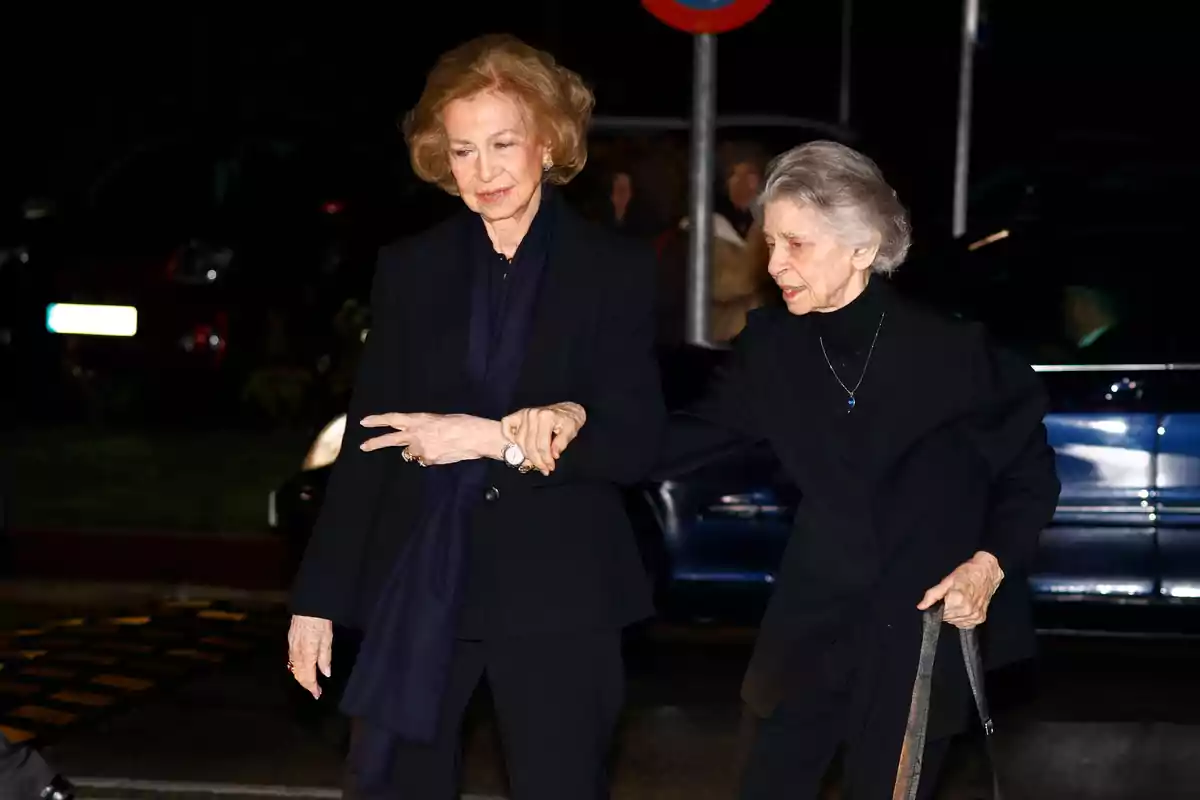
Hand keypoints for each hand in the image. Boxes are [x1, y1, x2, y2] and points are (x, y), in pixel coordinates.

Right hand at [287, 615, 332, 698]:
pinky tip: (301, 669)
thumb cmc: (321, 622)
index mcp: (307, 654)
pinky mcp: (290, 642)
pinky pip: (291, 661)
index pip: (308, 676)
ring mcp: (291, 648)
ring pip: (294, 669)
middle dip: (306, 684)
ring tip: (309, 683)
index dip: (312, 687)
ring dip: (300, 678)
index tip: (317, 695)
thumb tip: (326, 674)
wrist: (308, 606)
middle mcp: (296, 654)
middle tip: (314, 691)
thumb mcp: (327, 639)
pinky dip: (296, 669)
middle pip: (299, 675)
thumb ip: (325, 657)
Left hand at [359, 413, 492, 464]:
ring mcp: (421, 449)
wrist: (476, 436)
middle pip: (390, 439)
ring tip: (435, 445)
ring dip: (416, 451)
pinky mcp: (429, 460)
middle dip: (375, 443)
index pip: (393, 418)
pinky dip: (429, 458)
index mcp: (419, 419)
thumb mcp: (441, 419)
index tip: (365, 422)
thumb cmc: (464, 423)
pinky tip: (443, 452)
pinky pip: (424, 461)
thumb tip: (421, 437)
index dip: (377, 420)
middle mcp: (416, 434)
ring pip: (410, 454)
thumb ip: (426, 427)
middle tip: (363, 446)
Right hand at [501, 403, 586, 475]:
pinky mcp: (518, 414)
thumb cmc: (569, 421)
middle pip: (529, 445)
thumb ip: (562, 443)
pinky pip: (506, 426)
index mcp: (546, 417)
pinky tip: (518, 446)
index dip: (546, 459)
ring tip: (535, 462)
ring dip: (525, 454)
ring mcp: (524, 414)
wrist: (566, 410)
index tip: (550, 468)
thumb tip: (553, 455)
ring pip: (519, 441)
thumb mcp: (571, 431)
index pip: (542, 445)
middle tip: (544, 469)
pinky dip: (508, 436)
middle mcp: (533, 414)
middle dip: (536, 461)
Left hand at [917, 551, 1004, 628]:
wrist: (986, 573)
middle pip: (947, 618)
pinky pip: (964, 624)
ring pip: (955, 622)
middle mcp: (967, 610)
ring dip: (953, 614)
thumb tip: (921, 606)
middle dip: (945, 609)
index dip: (938, 606)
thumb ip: (932, 595)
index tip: (942, 599)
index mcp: (958, 600)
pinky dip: (961, 617)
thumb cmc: (968, 573)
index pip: (939, 613)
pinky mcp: (980, 619)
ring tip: (958, 600)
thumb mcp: (946, 581)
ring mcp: (974, 616)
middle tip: (951, 597)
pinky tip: (963, 607)